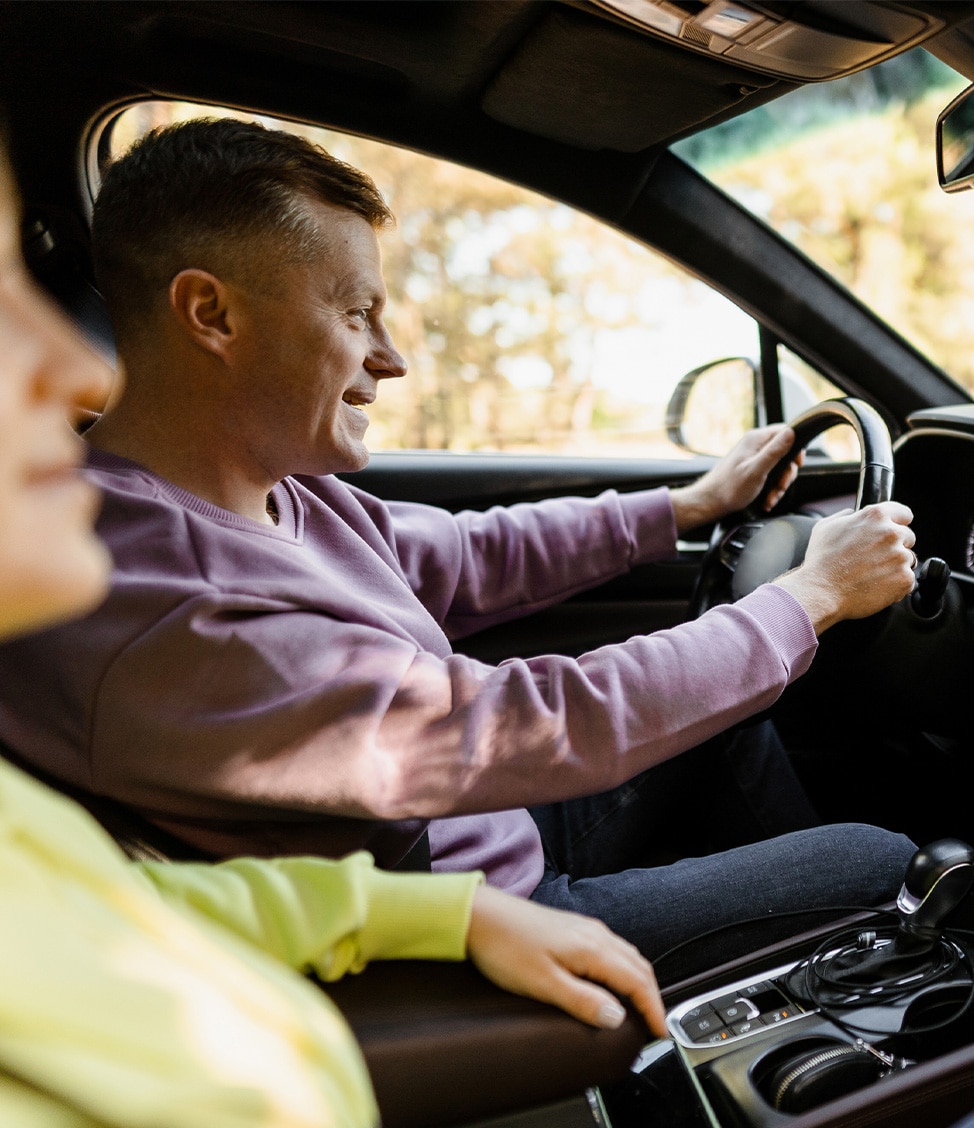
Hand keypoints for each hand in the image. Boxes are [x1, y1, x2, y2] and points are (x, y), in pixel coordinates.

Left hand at [466, 885, 665, 1036]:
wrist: (480, 915)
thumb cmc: (506, 947)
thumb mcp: (544, 983)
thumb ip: (583, 1002)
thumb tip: (616, 1019)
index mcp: (592, 948)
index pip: (637, 981)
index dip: (653, 1008)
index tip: (661, 1032)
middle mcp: (593, 934)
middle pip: (638, 966)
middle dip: (651, 996)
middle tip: (654, 1025)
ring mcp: (583, 928)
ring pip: (626, 955)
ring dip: (638, 981)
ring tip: (638, 1007)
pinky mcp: (571, 927)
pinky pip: (611, 948)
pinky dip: (623, 968)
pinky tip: (612, 980)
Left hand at [670, 425, 800, 533]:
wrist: (710, 502)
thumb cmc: (730, 488)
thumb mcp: (756, 470)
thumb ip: (774, 451)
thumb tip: (792, 432)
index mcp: (756, 439)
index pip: (786, 431)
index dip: (796, 447)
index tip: (796, 465)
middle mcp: (755, 445)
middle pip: (785, 452)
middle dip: (786, 473)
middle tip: (781, 486)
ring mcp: (753, 457)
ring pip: (779, 467)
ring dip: (779, 485)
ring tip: (771, 498)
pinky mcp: (751, 469)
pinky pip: (769, 476)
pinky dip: (771, 490)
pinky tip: (766, 501)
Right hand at [773, 501, 915, 633]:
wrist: (821, 591)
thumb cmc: (821, 561)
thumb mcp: (825, 527)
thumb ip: (845, 516)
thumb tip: (852, 514)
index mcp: (875, 516)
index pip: (903, 514)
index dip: (896, 523)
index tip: (892, 531)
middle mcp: (891, 533)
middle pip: (908, 537)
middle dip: (895, 546)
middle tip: (874, 559)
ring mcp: (900, 557)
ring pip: (908, 560)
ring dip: (895, 566)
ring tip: (872, 574)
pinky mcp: (905, 579)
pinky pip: (907, 580)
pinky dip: (895, 585)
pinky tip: (875, 586)